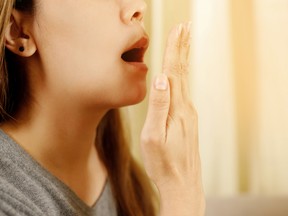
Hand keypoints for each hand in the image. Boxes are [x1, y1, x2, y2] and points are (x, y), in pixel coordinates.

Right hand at [141, 23, 204, 215]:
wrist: (182, 183)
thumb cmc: (163, 162)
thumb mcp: (154, 136)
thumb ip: (159, 106)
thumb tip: (161, 78)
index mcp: (175, 108)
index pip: (174, 72)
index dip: (175, 49)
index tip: (178, 29)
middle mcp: (185, 107)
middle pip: (182, 71)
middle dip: (182, 47)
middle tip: (185, 26)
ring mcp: (188, 114)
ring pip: (184, 80)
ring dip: (182, 59)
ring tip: (183, 41)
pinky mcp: (187, 120)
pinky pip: (183, 92)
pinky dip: (181, 75)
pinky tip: (178, 73)